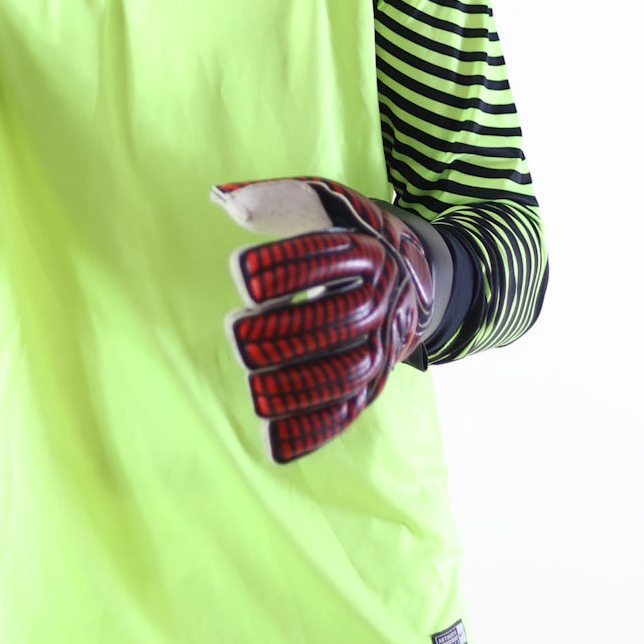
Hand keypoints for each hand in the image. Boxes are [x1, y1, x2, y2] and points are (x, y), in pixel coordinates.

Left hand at [210, 177, 435, 461]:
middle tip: (235, 330)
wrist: (420, 275)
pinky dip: (311, 431)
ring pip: (346, 372)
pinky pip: (346, 411)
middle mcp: (382, 298)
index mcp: (368, 249)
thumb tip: (223, 200)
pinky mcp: (372, 383)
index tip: (239, 271)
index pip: (327, 256)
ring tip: (255, 390)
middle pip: (338, 319)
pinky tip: (272, 443)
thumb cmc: (352, 233)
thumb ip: (276, 200)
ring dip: (298, 386)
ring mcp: (381, 345)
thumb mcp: (327, 203)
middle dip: (286, 330)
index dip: (284, 267)